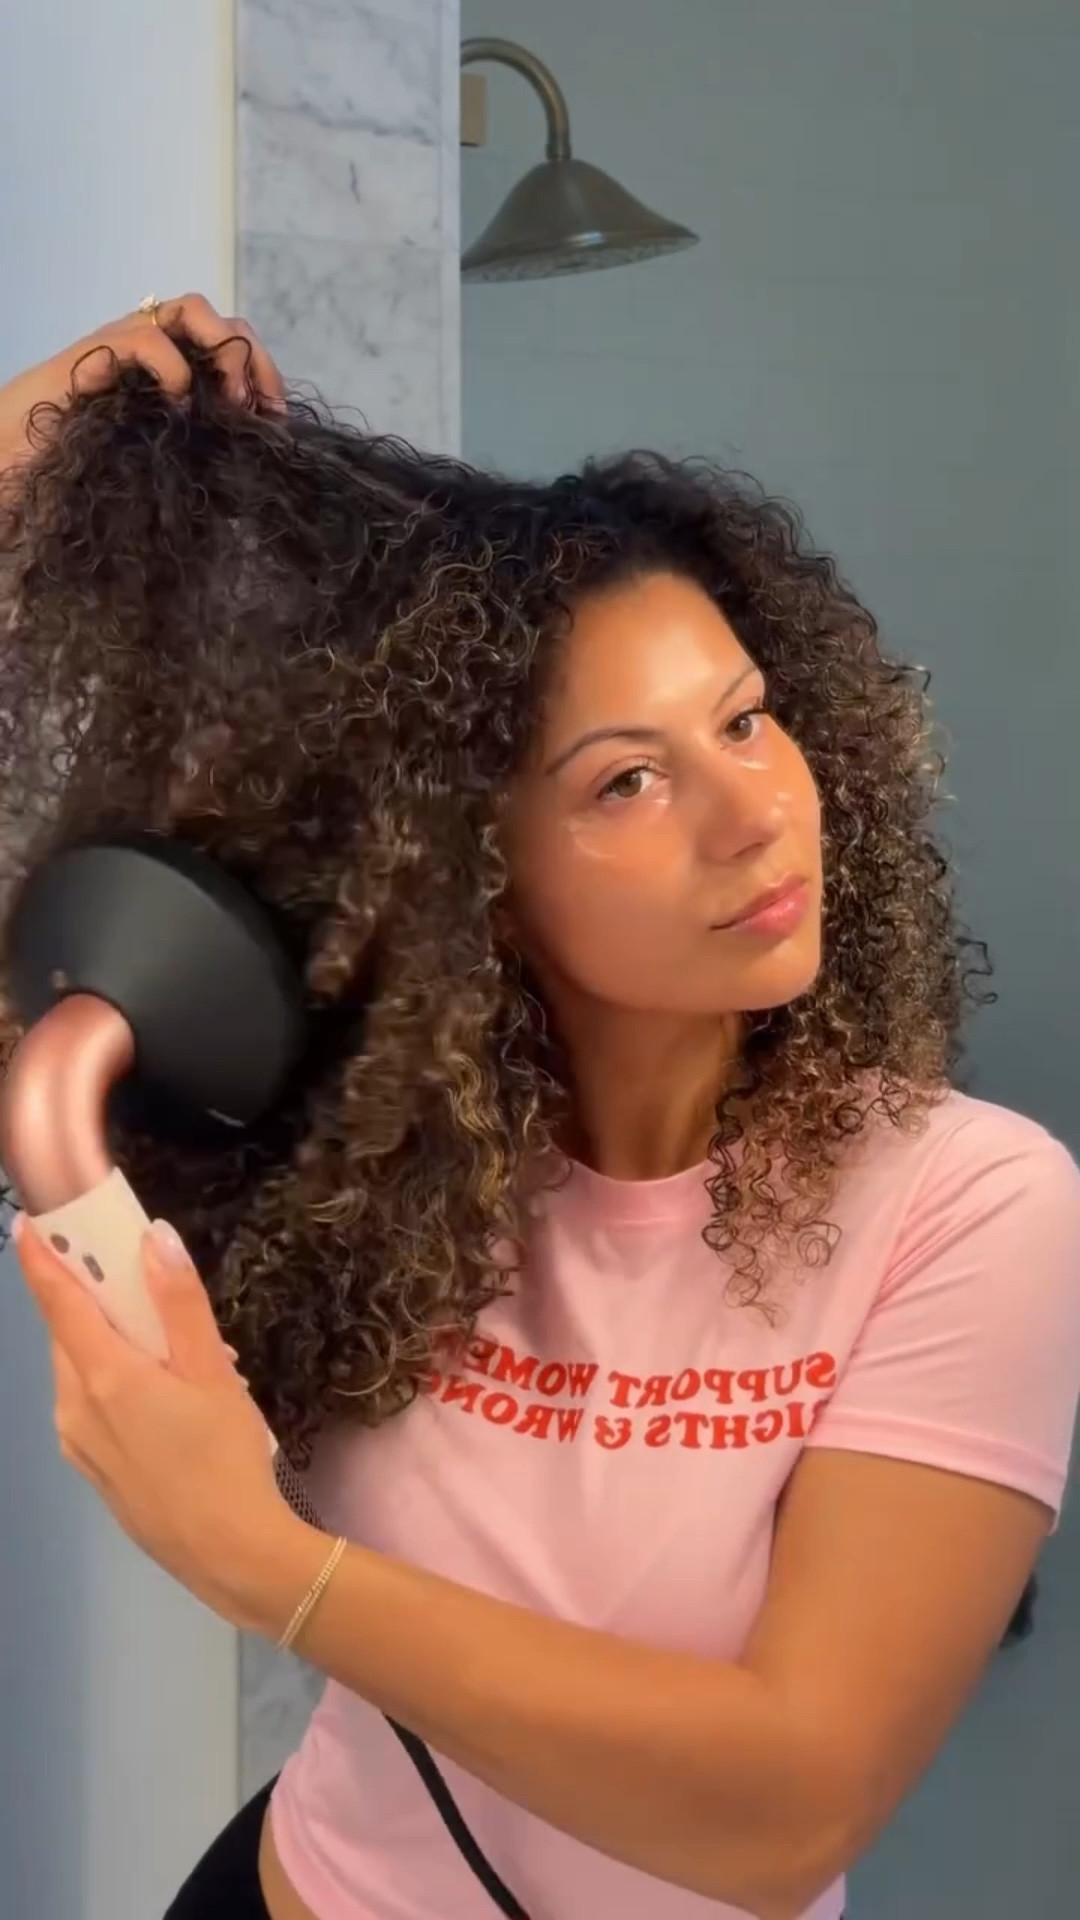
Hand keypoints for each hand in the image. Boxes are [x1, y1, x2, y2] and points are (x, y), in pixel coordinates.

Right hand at [0, 292, 285, 473]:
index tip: (278, 420)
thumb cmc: (92, 463)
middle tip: (261, 408)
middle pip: (224, 321)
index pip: (237, 348)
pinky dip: (176, 367)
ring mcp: (129, 343)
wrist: (22, 460)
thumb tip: (257, 463)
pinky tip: (179, 404)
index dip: (266, 376)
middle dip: (254, 359)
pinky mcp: (101, 351)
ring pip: (192, 309)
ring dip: (223, 348)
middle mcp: (159, 348)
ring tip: (230, 398)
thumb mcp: (167, 458)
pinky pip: (150, 338)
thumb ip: (206, 450)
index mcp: (180, 371)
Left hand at [13, 1210, 301, 1630]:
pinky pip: (92, 1407)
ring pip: (81, 1372)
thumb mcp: (213, 1371)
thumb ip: (180, 1302)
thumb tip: (154, 1237)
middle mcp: (74, 1408)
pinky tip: (169, 1400)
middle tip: (145, 1285)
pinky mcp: (93, 1470)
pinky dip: (117, 1384)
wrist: (229, 1554)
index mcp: (103, 1375)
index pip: (58, 1301)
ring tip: (180, 1353)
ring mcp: (79, 1444)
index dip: (40, 1258)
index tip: (26, 1223)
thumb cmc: (225, 1456)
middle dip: (96, 1301)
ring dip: (114, 1345)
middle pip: (69, 1334)